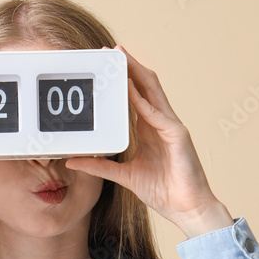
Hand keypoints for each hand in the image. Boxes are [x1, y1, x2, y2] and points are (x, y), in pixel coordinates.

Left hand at [64, 45, 233, 238]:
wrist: (186, 208)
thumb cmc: (162, 191)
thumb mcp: (123, 175)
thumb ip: (99, 166)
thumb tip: (73, 160)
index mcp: (149, 129)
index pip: (135, 96)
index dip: (123, 79)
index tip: (107, 65)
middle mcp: (160, 122)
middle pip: (145, 86)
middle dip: (129, 67)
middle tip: (112, 50)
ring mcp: (171, 126)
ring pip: (153, 91)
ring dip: (136, 73)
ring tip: (121, 57)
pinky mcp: (178, 135)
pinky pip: (156, 113)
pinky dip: (141, 100)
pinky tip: (129, 88)